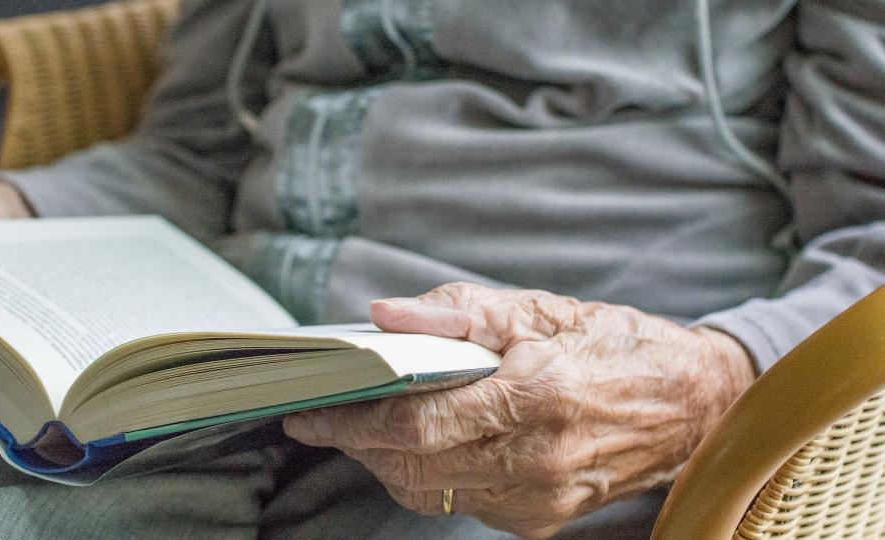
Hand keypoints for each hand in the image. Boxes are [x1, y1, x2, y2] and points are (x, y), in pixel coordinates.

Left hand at [284, 283, 754, 537]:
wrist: (697, 405)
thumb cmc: (618, 346)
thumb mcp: (544, 308)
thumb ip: (460, 311)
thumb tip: (385, 315)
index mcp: (536, 396)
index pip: (415, 422)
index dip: (351, 421)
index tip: (307, 411)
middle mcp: (536, 459)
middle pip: (411, 464)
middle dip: (356, 442)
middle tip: (324, 415)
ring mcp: (540, 499)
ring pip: (429, 490)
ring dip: (385, 460)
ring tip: (364, 425)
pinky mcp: (541, 520)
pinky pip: (461, 502)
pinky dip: (429, 473)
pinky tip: (423, 443)